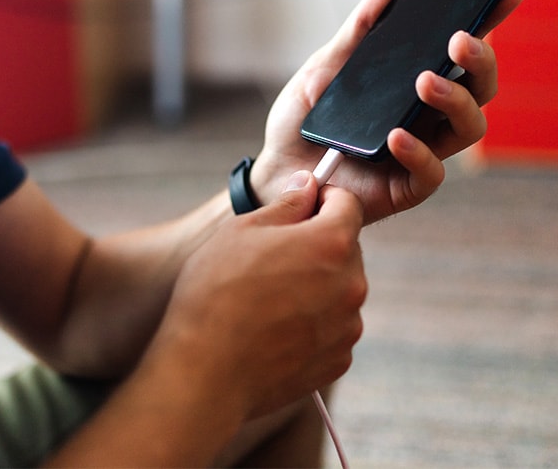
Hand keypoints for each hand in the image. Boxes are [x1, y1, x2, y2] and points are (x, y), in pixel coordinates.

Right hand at [148, 171, 366, 419]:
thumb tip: (308, 186)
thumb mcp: (242, 230)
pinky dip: (313, 322)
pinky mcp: (337, 359)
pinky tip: (275, 326)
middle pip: (345, 248)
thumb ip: (286, 204)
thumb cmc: (216, 293)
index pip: (348, 204)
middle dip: (317, 244)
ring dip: (316, 284)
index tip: (301, 207)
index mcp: (331, 243)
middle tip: (272, 256)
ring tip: (269, 297)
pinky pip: (332, 326)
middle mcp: (351, 284)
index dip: (323, 199)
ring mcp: (347, 326)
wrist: (206, 371)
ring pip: (339, 289)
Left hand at [250, 0, 523, 224]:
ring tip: (423, 81)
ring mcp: (422, 150)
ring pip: (470, 127)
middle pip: (480, 87)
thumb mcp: (325, 69)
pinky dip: (418, 151)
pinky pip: (431, 172)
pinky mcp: (406, 187)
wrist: (273, 169)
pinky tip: (395, 135)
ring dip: (456, 100)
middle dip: (480, 60)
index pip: (460, 52)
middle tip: (459, 41)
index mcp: (414, 81)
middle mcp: (427, 115)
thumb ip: (358, 33)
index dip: (489, 22)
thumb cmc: (304, 120)